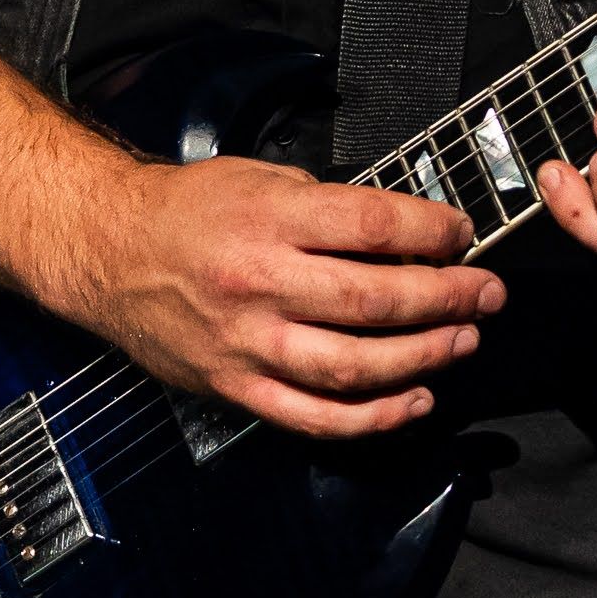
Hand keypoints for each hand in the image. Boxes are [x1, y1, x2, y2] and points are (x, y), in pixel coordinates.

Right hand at [58, 154, 504, 438]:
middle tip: (487, 294)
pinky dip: (373, 417)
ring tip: (463, 342)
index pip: (371, 226)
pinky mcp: (236, 387)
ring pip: (353, 366)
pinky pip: (315, 416)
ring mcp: (247, 343)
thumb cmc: (188, 211)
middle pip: (374, 299)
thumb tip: (406, 236)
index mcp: (268, 219)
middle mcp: (259, 283)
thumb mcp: (261, 179)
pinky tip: (414, 401)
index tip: (463, 234)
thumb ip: (330, 208)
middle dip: (447, 298)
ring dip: (423, 357)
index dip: (432, 232)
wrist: (109, 251)